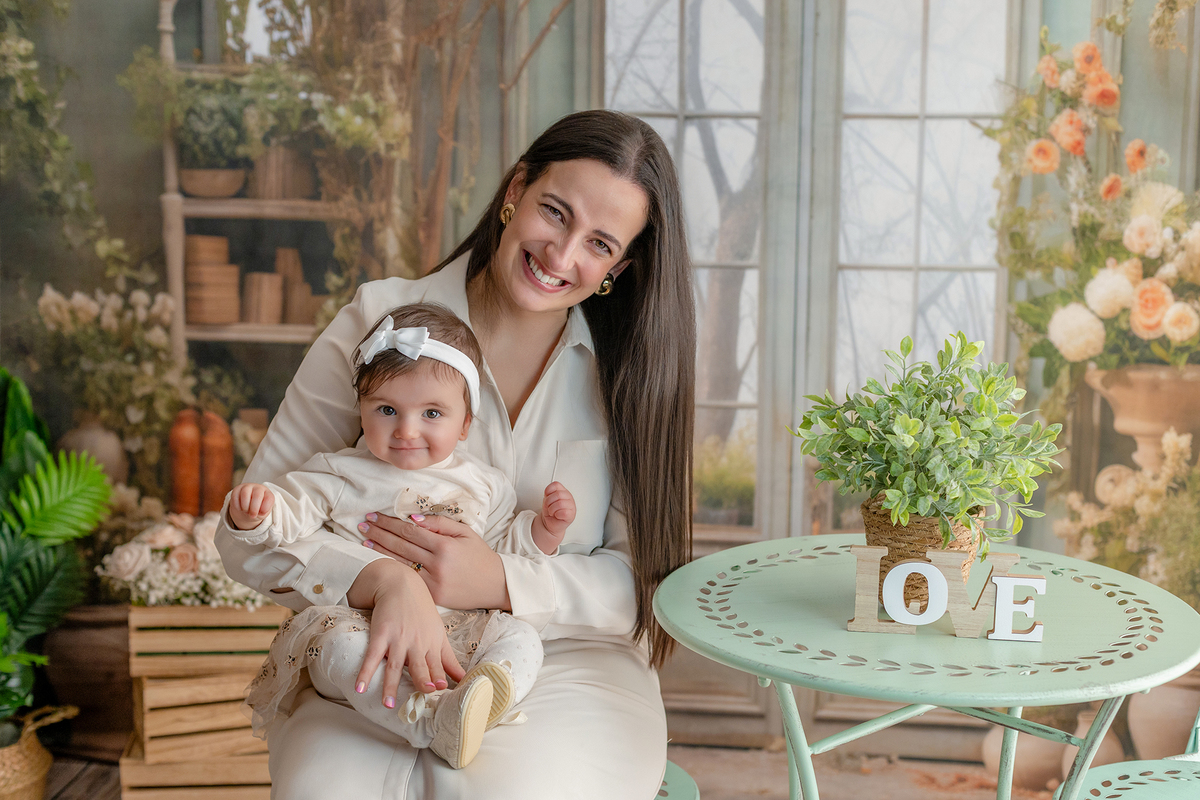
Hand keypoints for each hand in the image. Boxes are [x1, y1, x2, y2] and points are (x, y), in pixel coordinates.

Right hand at [229, 483, 273, 529]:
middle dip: (254, 508)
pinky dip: (237, 505)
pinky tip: (239, 508)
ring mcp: (247, 487)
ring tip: (246, 511)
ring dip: (245, 506)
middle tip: (252, 515)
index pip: (269, 498)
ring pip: (245, 494)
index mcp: (267, 493)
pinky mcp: (237, 489)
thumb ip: (263, 512)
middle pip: (257, 495)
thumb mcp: (262, 513)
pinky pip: (235, 496)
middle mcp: (258, 488)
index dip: (265, 508)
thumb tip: (258, 512)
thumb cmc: (257, 510)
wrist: (247, 508)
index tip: (261, 513)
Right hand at [347, 560, 464, 707]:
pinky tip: (360, 687)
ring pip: (395, 666)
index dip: (440, 678)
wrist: (400, 584)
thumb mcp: (439, 634)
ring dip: (391, 685)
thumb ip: (448, 660)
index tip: (442, 692)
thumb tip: (463, 679)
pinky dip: (365, 672)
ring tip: (388, 705)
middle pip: (420, 666)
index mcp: (433, 644)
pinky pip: (373, 656)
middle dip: (423, 680)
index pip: (438, 666)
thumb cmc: (421, 612)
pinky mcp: (380, 634)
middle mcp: (417, 643)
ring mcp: (398, 639)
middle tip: (424, 694)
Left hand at [357, 512, 509, 610]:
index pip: (409, 531)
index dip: (389, 523)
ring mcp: (433, 583)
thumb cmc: (480, 556)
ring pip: (400, 563)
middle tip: (363, 524)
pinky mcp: (432, 596)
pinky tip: (380, 561)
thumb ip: (440, 523)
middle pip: (400, 546)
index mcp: (445, 546)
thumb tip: (412, 518)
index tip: (374, 516)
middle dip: (379, 533)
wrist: (496, 585)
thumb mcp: (466, 532)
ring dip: (380, 551)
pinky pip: (408, 579)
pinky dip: (393, 569)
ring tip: (364, 540)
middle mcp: (437, 565)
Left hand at [540, 481, 575, 534]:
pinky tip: (557, 515)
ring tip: (552, 512)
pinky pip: (564, 512)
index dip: (548, 491)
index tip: (546, 497)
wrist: (550, 523)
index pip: (556, 485)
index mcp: (563, 491)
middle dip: (549, 502)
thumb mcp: (546, 500)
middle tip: (549, 506)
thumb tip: (548, 492)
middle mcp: (568, 497)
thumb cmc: (550, 512)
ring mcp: (571, 506)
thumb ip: (548, 494)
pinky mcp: (571, 515)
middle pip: (558, 494)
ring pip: (560, 503)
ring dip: (552, 509)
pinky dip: (557, 515)